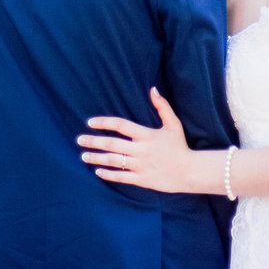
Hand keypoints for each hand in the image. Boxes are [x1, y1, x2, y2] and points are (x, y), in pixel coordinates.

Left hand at [78, 87, 199, 193]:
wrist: (189, 171)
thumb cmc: (180, 146)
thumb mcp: (173, 124)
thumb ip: (162, 106)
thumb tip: (152, 89)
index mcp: (147, 135)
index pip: (121, 125)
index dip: (104, 122)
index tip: (90, 122)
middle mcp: (141, 150)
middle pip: (112, 144)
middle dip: (93, 141)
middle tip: (79, 139)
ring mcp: (140, 165)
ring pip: (113, 161)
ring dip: (96, 158)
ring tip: (83, 156)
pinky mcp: (141, 179)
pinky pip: (120, 177)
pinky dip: (108, 174)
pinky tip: (97, 171)